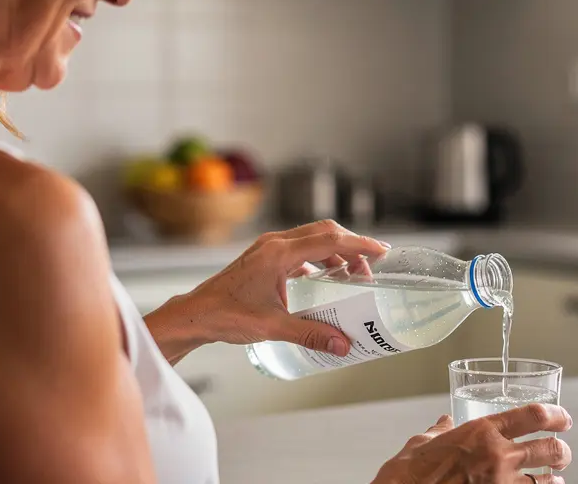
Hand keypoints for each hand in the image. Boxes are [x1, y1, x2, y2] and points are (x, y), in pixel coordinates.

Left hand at [144, 220, 389, 362]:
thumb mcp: (272, 327)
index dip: (359, 245)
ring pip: (312, 238)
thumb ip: (311, 334)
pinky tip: (325, 277)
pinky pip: (300, 249)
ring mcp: (268, 248)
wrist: (196, 313)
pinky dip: (318, 258)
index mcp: (278, 254)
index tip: (381, 251)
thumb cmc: (226, 315)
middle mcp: (274, 244)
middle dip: (351, 245)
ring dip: (335, 252)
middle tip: (372, 265)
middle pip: (324, 232)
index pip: (329, 241)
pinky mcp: (265, 257)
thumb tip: (343, 344)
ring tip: (352, 274)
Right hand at [372, 404, 572, 483]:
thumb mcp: (424, 442)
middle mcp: (498, 456)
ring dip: (554, 477)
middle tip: (560, 451)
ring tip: (554, 476)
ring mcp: (501, 483)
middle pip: (550, 449)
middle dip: (561, 450)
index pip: (533, 415)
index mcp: (482, 432)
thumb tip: (444, 423)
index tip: (563, 418)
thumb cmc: (410, 472)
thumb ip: (440, 430)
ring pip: (547, 479)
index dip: (556, 415)